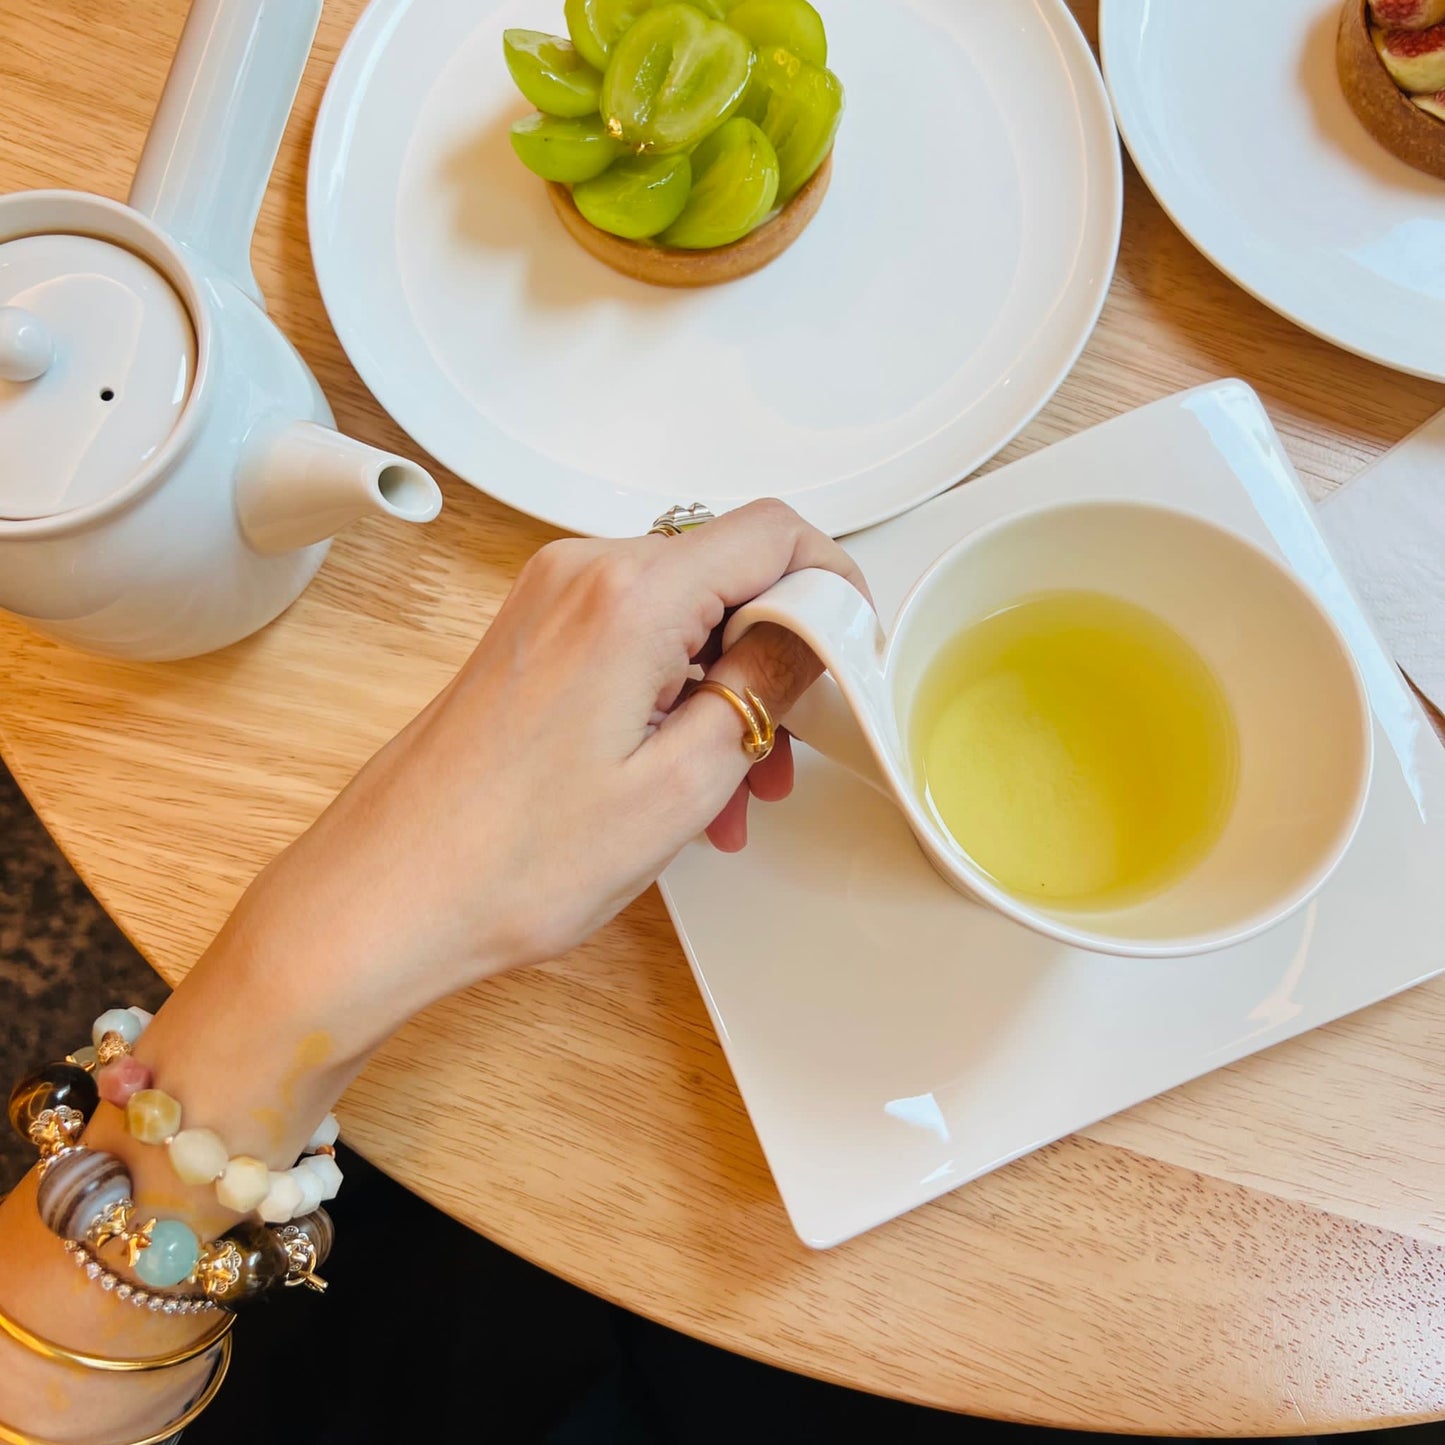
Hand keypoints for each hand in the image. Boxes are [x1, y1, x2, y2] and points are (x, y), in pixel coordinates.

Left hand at [241, 499, 867, 1034]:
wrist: (386, 896)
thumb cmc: (509, 858)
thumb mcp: (682, 784)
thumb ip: (765, 689)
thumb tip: (810, 632)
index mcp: (628, 596)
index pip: (773, 533)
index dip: (832, 584)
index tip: (852, 649)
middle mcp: (580, 575)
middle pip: (726, 574)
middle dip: (775, 660)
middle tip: (789, 749)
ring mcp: (548, 603)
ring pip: (682, 619)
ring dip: (724, 693)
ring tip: (732, 795)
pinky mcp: (530, 638)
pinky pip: (631, 644)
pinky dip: (672, 698)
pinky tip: (679, 782)